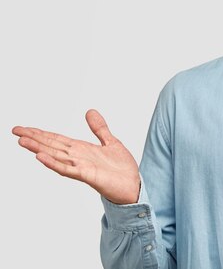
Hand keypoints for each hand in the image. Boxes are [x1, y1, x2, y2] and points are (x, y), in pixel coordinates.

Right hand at [12, 109, 139, 204]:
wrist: (133, 186)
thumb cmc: (121, 168)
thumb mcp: (111, 142)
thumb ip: (99, 128)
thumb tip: (90, 111)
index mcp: (81, 149)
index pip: (57, 139)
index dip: (41, 133)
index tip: (23, 128)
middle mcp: (78, 157)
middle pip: (52, 145)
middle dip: (34, 138)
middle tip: (15, 131)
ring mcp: (81, 167)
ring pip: (56, 156)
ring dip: (39, 149)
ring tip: (22, 141)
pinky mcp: (88, 176)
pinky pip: (68, 169)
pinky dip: (54, 163)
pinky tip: (41, 157)